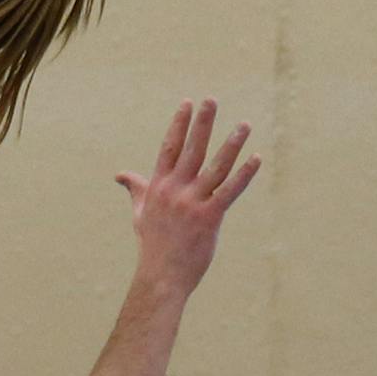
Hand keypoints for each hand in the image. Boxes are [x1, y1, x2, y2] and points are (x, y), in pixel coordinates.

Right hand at [115, 99, 258, 297]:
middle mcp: (175, 190)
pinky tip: (256, 158)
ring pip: (216, 166)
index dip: (179, 124)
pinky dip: (245, 173)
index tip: (188, 103)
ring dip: (231, 143)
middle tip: (212, 99)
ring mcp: (192, 203)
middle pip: (192, 149)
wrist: (161, 276)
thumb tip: (120, 175)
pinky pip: (230, 191)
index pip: (170, 147)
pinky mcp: (209, 218)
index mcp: (159, 186)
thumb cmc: (152, 245)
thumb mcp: (140, 213)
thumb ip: (136, 189)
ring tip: (244, 124)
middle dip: (202, 123)